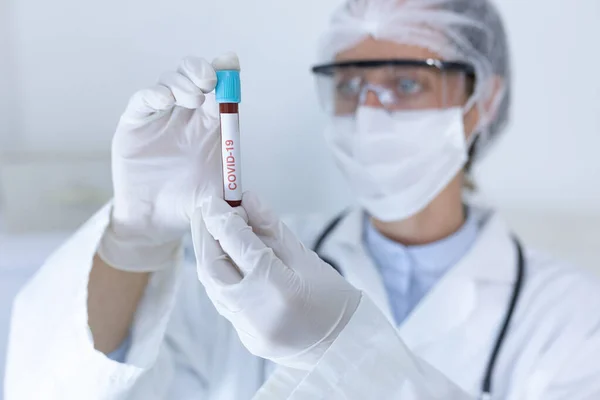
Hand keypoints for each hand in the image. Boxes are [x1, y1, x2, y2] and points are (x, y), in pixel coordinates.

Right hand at [98, 54, 238, 271]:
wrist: (154, 222)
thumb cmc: (188, 207)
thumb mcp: (217, 198)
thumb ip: (233, 193)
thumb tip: (251, 203)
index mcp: (209, 127)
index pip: (218, 91)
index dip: (225, 74)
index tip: (231, 64)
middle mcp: (185, 117)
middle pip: (193, 76)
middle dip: (202, 70)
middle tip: (209, 81)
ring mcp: (159, 117)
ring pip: (169, 81)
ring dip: (182, 82)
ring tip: (191, 99)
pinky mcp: (134, 123)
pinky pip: (142, 99)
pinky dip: (153, 94)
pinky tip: (165, 102)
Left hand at [191, 192, 361, 369]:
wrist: (348, 345)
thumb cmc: (335, 301)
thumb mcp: (307, 258)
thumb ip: (272, 229)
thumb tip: (248, 200)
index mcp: (279, 290)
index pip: (238, 245)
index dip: (222, 218)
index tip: (215, 199)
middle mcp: (258, 314)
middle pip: (213, 268)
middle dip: (206, 236)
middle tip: (208, 213)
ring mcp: (249, 331)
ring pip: (213, 287)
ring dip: (210, 257)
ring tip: (216, 233)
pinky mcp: (247, 339)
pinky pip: (223, 302)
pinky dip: (221, 278)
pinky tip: (227, 261)